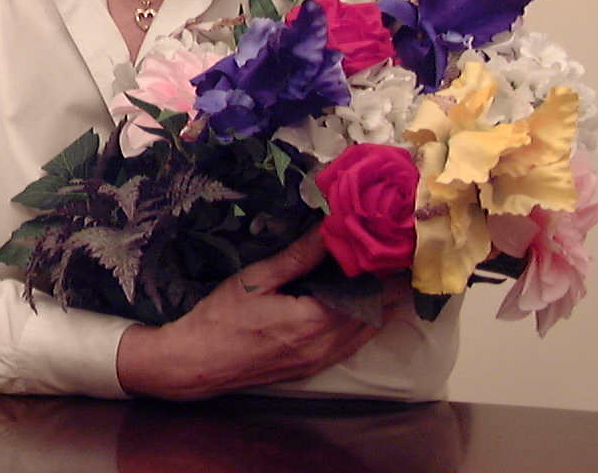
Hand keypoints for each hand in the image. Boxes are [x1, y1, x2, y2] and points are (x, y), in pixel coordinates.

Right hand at [115, 229, 396, 400]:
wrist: (198, 362)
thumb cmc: (222, 317)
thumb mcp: (256, 279)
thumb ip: (297, 257)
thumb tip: (328, 229)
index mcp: (313, 321)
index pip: (366, 295)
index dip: (386, 275)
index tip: (398, 249)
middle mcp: (324, 346)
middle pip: (373, 316)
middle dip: (390, 289)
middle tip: (399, 258)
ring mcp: (319, 361)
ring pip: (365, 334)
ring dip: (380, 308)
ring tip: (390, 278)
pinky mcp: (311, 368)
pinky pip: (350, 345)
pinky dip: (363, 325)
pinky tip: (363, 307)